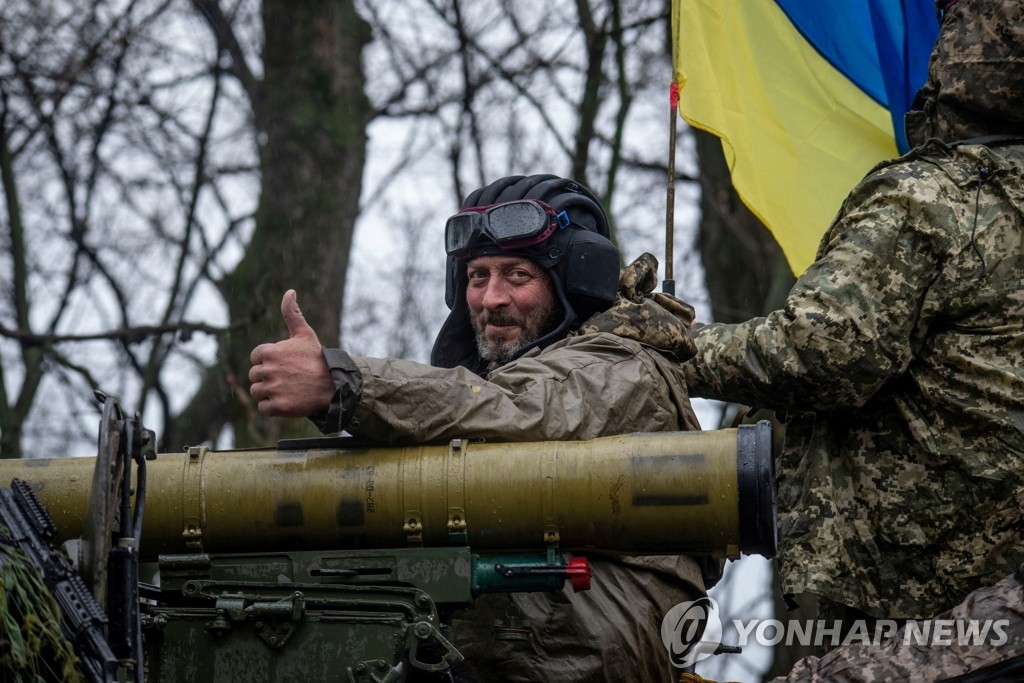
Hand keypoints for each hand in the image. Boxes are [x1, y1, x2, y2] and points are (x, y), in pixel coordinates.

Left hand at [249, 290, 335, 416]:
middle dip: (268, 377)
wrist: (334, 385)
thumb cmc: (317, 358)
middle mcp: (268, 370)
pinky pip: (263, 408)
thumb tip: (290, 291)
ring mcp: (272, 389)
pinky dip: (273, 407)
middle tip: (288, 378)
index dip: (269, 361)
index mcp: (270, 352)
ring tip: (287, 389)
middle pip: (255, 375)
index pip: (256, 358)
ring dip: (269, 393)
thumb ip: (292, 313)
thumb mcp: (305, 334)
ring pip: (257, 392)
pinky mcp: (277, 406)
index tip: (285, 364)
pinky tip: (287, 400)